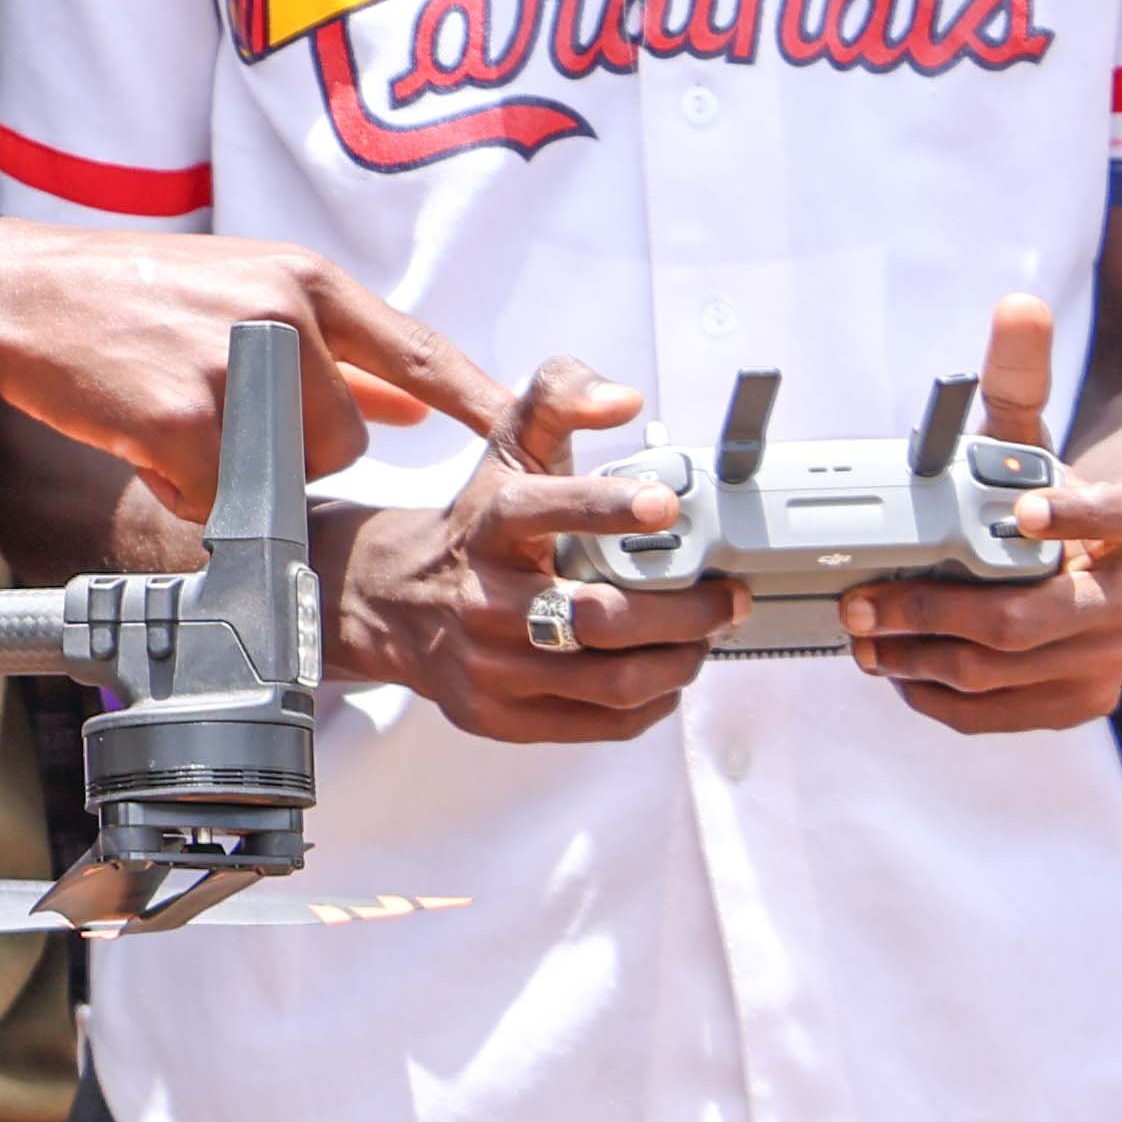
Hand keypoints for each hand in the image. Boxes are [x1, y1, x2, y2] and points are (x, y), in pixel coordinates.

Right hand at [0, 221, 495, 510]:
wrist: (20, 294)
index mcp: (307, 282)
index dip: (499, 399)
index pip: (422, 352)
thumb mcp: (246, 292)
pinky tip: (144, 439)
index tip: (603, 413)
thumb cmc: (131, 298)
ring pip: (287, 472)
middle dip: (288, 450)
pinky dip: (183, 488)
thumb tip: (417, 406)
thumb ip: (337, 350)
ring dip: (237, 473)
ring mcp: (235, 365)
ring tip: (173, 417)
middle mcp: (285, 315)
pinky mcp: (184, 417)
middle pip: (345, 440)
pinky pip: (218, 496)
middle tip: (214, 411)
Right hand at [321, 363, 728, 739]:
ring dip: (681, 661)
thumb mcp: (508, 450)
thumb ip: (560, 398)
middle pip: (603, 619)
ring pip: (613, 680)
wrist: (394, 602)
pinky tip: (664, 674)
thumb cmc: (476, 526)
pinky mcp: (499, 716)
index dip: (606, 507)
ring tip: (704, 638)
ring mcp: (490, 666)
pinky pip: (602, 723)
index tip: (665, 504)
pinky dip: (652, 702)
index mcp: (489, 524)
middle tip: (726, 598)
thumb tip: (622, 398)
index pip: (543, 510)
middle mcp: (484, 599)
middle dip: (687, 612)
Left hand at [830, 287, 1121, 734]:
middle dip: (934, 610)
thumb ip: (1019, 378)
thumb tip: (1016, 308)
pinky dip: (936, 694)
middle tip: (862, 600)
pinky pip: (998, 713)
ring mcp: (1113, 658)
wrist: (1102, 577)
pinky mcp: (1083, 702)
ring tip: (862, 632)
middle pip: (1033, 617)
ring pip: (1003, 670)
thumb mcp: (1031, 441)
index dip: (1086, 515)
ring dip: (918, 656)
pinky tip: (899, 668)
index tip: (1028, 512)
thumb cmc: (1049, 503)